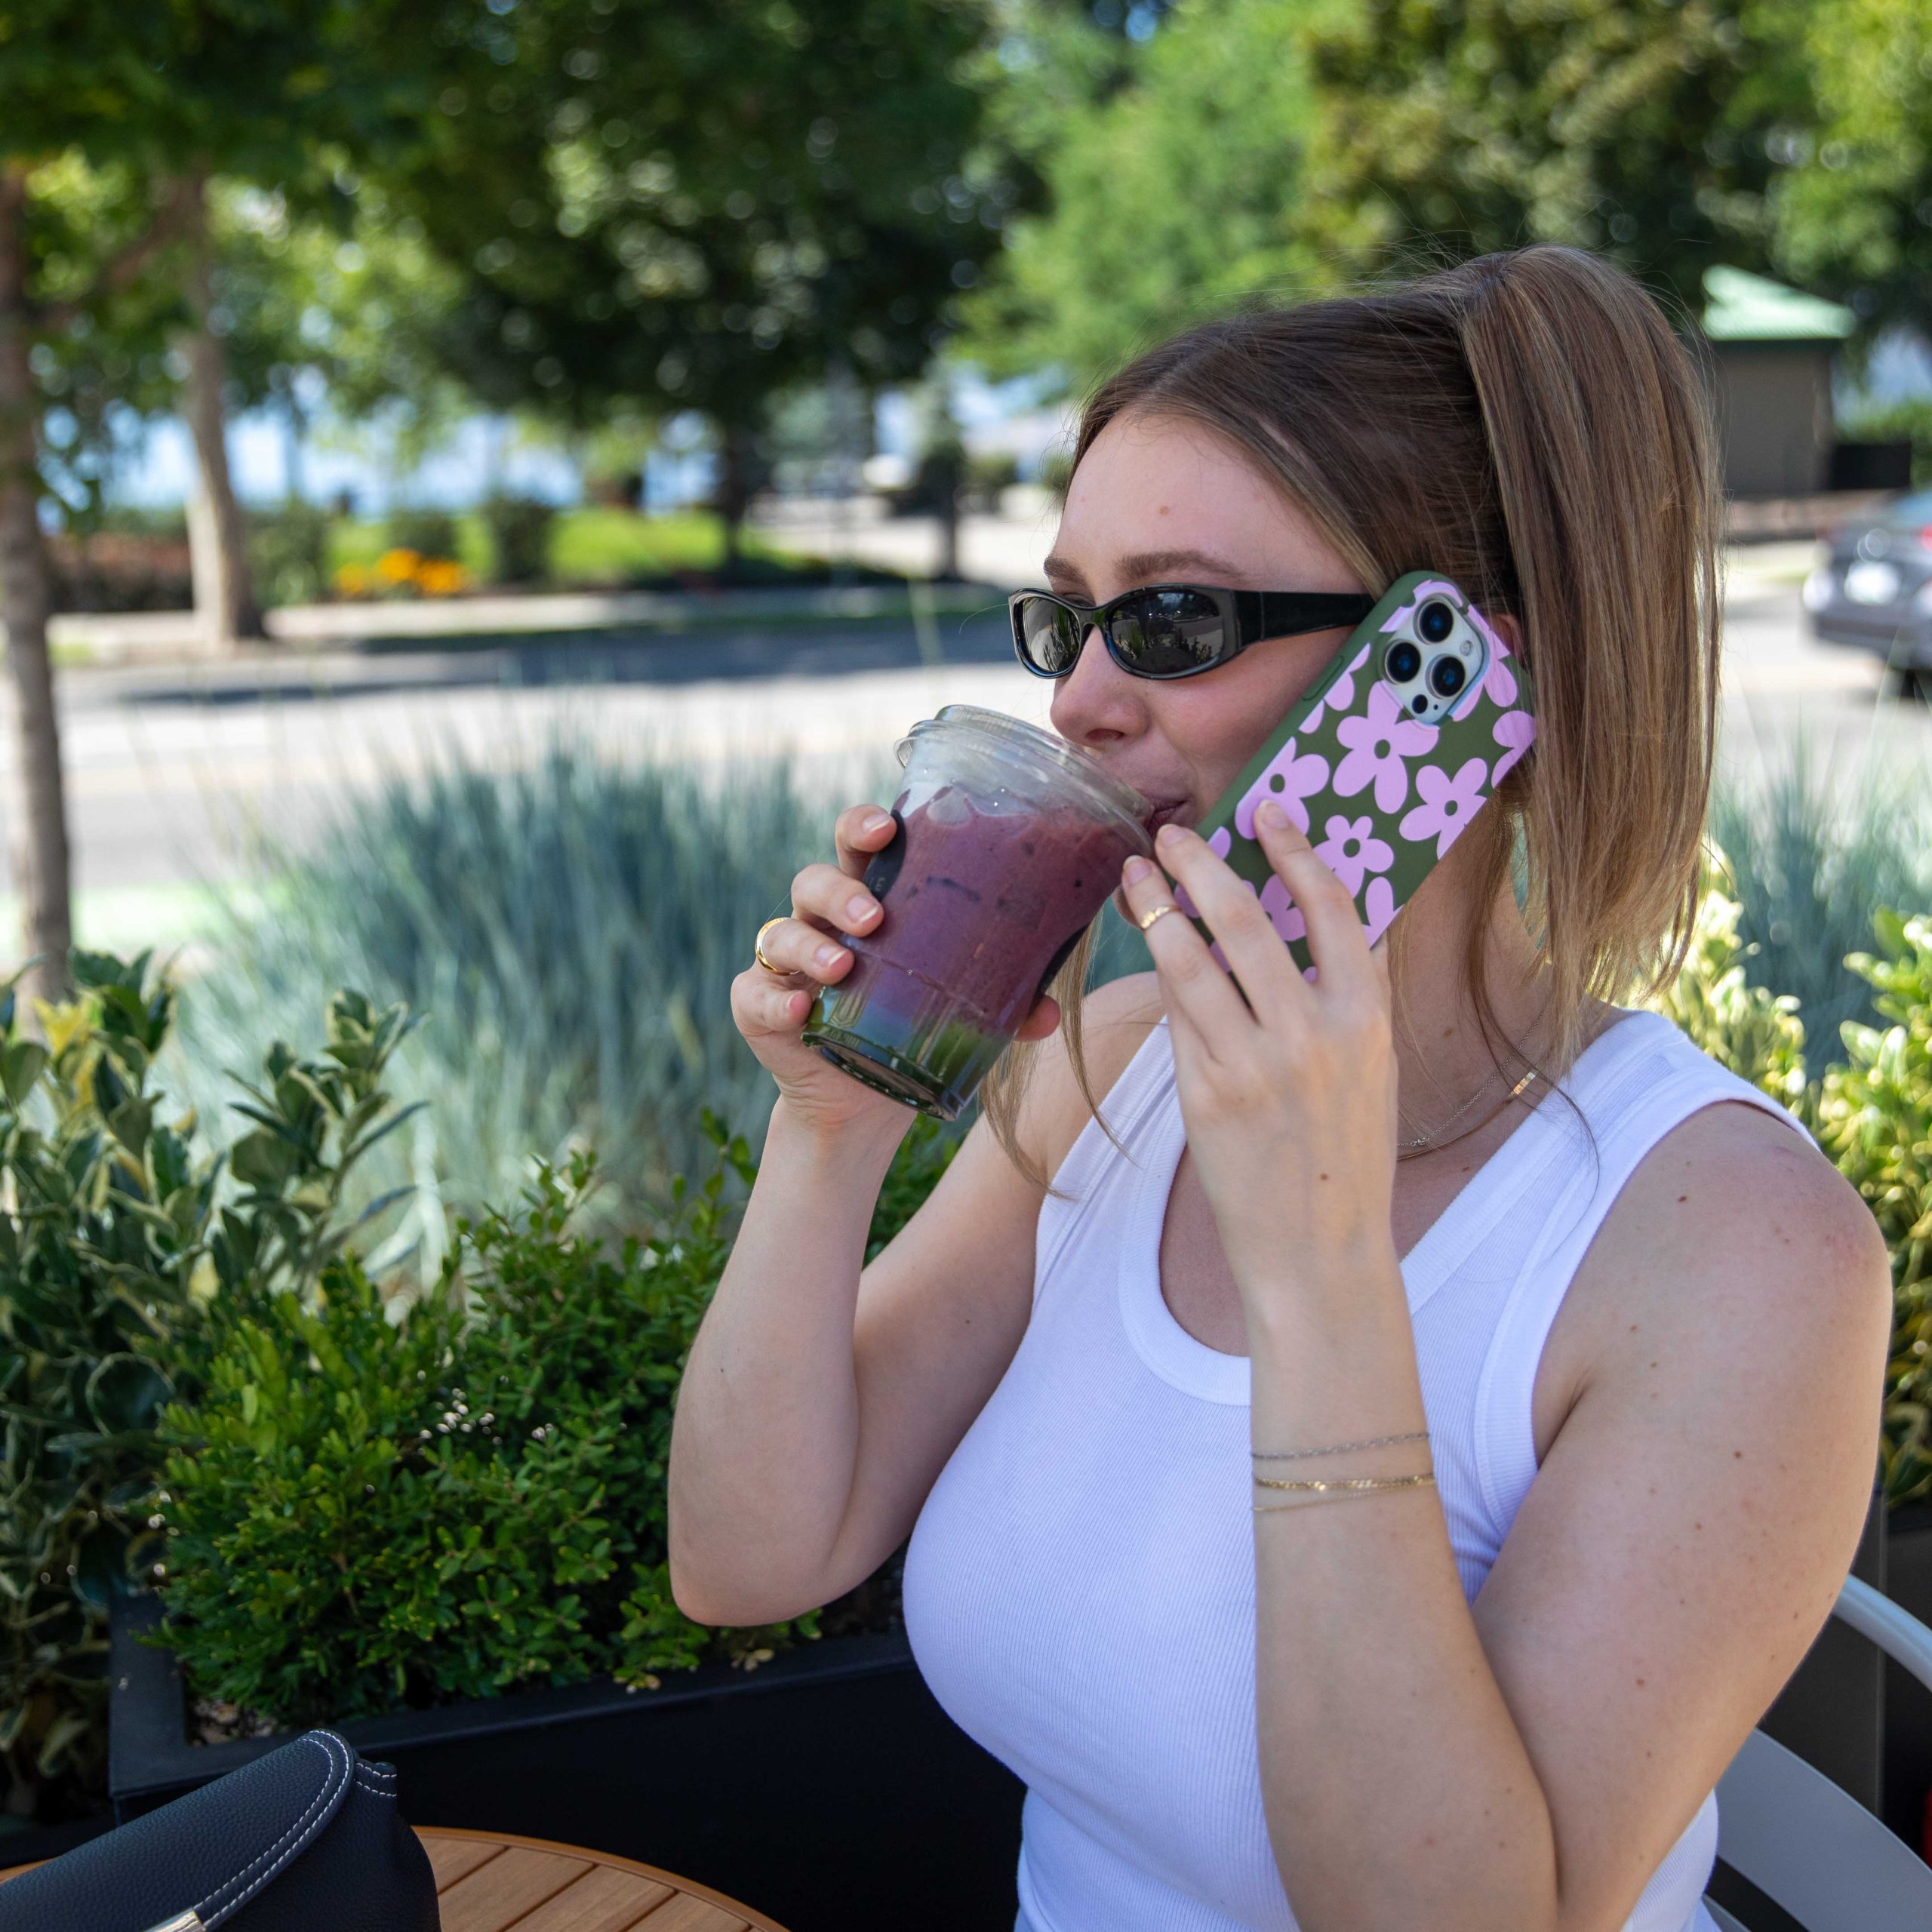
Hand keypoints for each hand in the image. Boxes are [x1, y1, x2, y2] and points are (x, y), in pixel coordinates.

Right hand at [734, 800, 1062, 1138]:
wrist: (863, 1100)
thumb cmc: (912, 1030)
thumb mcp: (959, 1015)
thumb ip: (1004, 1009)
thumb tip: (1048, 1013)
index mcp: (869, 902)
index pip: (859, 847)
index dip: (863, 827)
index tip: (888, 827)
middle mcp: (821, 923)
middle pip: (814, 880)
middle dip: (840, 890)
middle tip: (874, 917)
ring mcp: (783, 964)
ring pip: (780, 933)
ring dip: (810, 946)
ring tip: (844, 967)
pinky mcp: (758, 1007)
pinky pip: (754, 995)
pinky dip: (774, 1002)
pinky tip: (799, 1012)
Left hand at [1118, 798, 1399, 1309]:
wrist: (1320, 1250)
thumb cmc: (1345, 1155)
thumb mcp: (1371, 1068)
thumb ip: (1346, 996)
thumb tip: (1307, 920)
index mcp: (1368, 1018)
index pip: (1332, 908)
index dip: (1295, 849)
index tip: (1265, 810)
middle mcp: (1313, 1035)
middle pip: (1245, 921)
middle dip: (1201, 865)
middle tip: (1171, 834)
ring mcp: (1255, 1065)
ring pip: (1192, 962)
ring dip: (1158, 909)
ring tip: (1137, 875)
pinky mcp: (1206, 1096)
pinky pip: (1177, 1017)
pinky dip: (1162, 975)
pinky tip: (1150, 946)